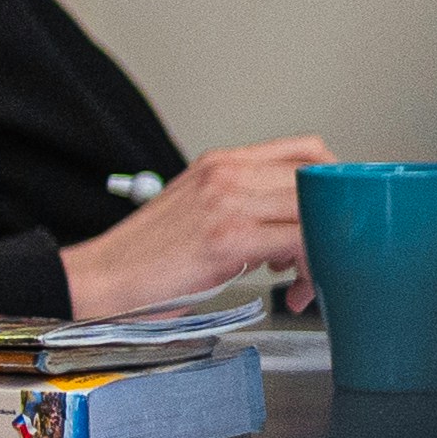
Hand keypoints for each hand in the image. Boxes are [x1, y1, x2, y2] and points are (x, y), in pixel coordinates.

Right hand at [60, 133, 330, 319]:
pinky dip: (311, 267)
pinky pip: (301, 242)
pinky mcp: (230, 238)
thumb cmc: (145, 256)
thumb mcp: (196, 209)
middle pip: (320, 181)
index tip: (336, 214)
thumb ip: (243, 201)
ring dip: (324, 249)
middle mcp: (225, 173)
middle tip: (321, 255)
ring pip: (316, 212)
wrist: (100, 277)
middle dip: (334, 223)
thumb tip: (294, 223)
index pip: (306, 151)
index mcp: (218, 162)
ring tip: (303, 277)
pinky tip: (294, 286)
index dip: (335, 183)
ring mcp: (228, 203)